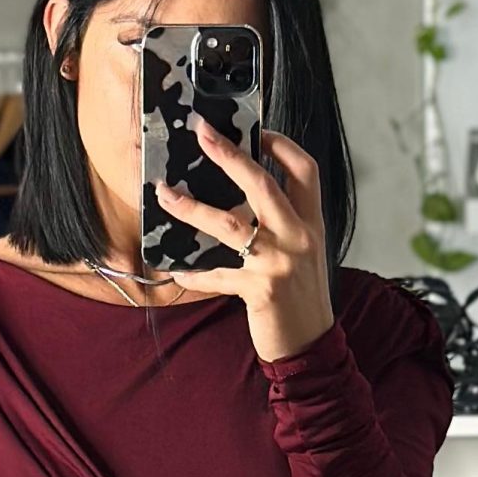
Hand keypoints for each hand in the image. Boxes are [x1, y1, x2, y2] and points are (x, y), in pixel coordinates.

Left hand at [153, 114, 334, 363]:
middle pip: (263, 183)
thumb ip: (284, 224)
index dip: (280, 144)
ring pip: (230, 223)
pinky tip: (176, 269)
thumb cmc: (302, 297)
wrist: (312, 347)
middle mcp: (299, 238)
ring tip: (164, 194)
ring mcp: (280, 263)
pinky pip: (216, 275)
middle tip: (201, 132)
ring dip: (192, 206)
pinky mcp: (261, 290)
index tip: (254, 130)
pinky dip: (193, 272)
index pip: (304, 170)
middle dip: (229, 154)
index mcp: (311, 223)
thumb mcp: (303, 253)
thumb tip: (242, 198)